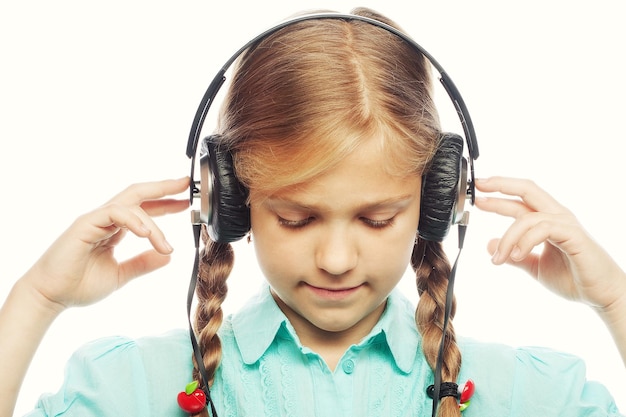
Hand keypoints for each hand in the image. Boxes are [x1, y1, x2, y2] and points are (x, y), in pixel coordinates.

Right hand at [22, 177, 189, 312]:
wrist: (50, 297)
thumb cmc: (78, 286)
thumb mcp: (121, 275)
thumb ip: (143, 264)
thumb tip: (167, 256)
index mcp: (113, 229)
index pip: (143, 209)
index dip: (165, 204)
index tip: (185, 203)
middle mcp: (105, 220)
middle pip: (138, 194)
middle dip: (163, 188)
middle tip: (186, 185)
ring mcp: (95, 219)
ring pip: (131, 205)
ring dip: (153, 223)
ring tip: (164, 243)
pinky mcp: (85, 224)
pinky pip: (114, 213)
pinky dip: (133, 220)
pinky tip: (146, 233)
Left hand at [474, 176, 625, 310]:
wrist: (602, 295)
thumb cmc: (574, 279)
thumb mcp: (535, 266)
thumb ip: (514, 255)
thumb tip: (488, 245)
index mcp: (548, 220)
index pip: (519, 200)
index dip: (499, 194)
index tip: (477, 194)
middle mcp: (557, 216)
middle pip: (527, 189)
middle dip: (501, 185)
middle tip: (479, 189)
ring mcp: (566, 224)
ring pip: (527, 217)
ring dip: (506, 237)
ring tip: (498, 259)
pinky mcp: (573, 235)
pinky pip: (542, 229)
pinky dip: (523, 242)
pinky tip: (514, 256)